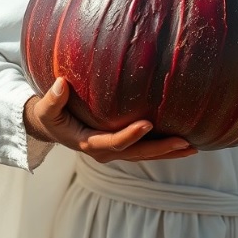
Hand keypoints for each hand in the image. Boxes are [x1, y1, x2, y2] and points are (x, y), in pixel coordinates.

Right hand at [24, 77, 197, 163]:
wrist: (52, 126)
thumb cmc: (50, 115)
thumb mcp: (45, 109)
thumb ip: (51, 100)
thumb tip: (61, 83)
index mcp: (88, 143)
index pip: (113, 143)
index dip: (130, 135)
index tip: (148, 124)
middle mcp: (104, 151)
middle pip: (137, 153)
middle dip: (161, 150)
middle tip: (185, 143)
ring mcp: (115, 150)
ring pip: (145, 154)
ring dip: (168, 152)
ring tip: (193, 146)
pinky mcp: (123, 145)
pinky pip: (146, 148)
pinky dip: (164, 147)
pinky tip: (184, 141)